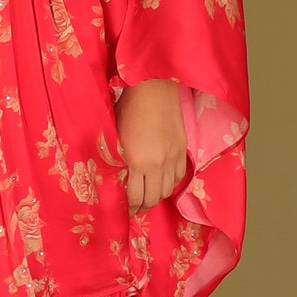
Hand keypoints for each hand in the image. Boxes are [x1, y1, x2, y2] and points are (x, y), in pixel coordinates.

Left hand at [114, 78, 187, 213]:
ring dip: (156, 197)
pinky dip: (170, 184)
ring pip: (167, 191)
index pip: (134, 197)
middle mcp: (157, 164)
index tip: (123, 211)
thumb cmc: (128, 105)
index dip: (128, 208)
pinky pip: (178, 177)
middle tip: (133, 209)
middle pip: (152, 199)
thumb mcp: (115, 135)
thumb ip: (118, 158)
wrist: (154, 86)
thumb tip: (114, 176)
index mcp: (136, 161)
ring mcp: (172, 158)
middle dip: (141, 207)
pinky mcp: (182, 150)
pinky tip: (161, 182)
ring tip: (147, 197)